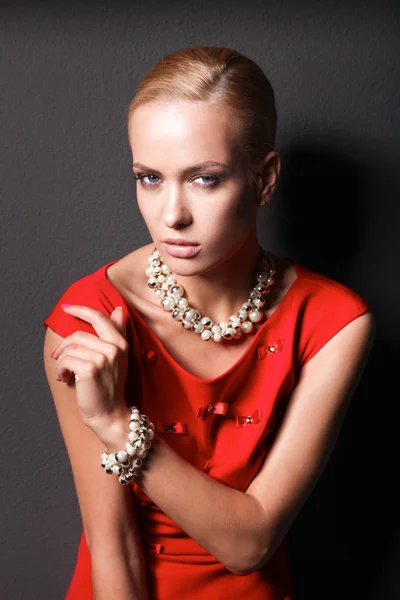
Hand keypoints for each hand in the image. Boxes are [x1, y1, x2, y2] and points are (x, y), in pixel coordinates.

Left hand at [50, 305, 128, 433]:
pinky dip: (61, 371)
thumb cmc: (110, 387)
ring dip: (62, 362)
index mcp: (120, 343)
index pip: (98, 318)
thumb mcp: (118, 357)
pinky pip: (66, 361)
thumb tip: (118, 309)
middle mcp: (114, 348)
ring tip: (66, 374)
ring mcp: (103, 358)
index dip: (80, 310)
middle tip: (59, 358)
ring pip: (69, 349)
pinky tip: (65, 379)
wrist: (110, 414)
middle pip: (77, 335)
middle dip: (63, 347)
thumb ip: (117, 332)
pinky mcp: (90, 369)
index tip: (66, 308)